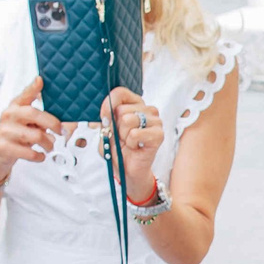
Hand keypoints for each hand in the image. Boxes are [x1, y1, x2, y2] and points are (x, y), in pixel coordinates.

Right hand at [0, 79, 61, 186]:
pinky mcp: (3, 147)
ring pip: (35, 135)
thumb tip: (59, 122)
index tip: (40, 80)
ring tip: (50, 146)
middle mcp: (8, 116)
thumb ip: (38, 119)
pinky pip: (29, 152)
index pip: (24, 95)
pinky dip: (39, 156)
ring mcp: (4, 131)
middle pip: (34, 113)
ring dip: (48, 143)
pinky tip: (40, 156)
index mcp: (14, 107)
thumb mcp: (25, 124)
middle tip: (60, 131)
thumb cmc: (14, 137)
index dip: (32, 87)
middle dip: (52, 123)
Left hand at [102, 86, 162, 202]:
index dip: (109, 103)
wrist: (127, 171)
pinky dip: (130, 143)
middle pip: (122, 108)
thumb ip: (105, 118)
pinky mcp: (159, 134)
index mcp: (134, 104)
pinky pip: (135, 133)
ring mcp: (155, 121)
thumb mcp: (105, 131)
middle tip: (122, 137)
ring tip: (129, 142)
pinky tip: (135, 147)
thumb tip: (107, 113)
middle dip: (116, 126)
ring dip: (123, 135)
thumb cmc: (118, 150)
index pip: (121, 92)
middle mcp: (147, 110)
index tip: (104, 117)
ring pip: (128, 120)